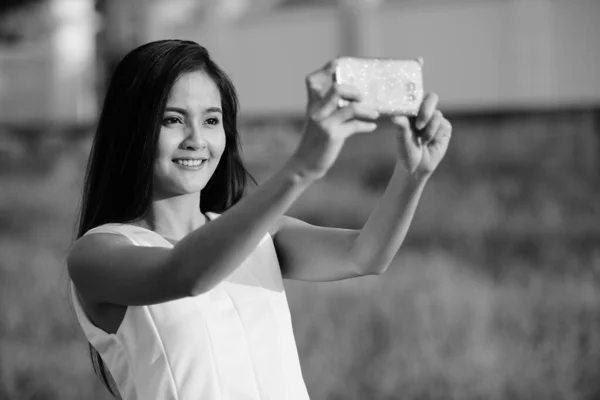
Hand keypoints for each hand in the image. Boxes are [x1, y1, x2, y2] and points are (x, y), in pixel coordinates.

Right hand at [289, 60, 379, 180]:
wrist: (304, 164)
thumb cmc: (315, 142)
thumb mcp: (319, 122)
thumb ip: (330, 109)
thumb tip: (353, 99)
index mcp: (312, 104)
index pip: (315, 79)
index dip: (329, 68)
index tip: (343, 64)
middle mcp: (317, 111)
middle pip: (337, 88)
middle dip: (354, 90)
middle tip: (363, 97)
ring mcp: (324, 123)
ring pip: (351, 108)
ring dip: (367, 110)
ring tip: (375, 113)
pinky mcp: (332, 136)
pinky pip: (355, 126)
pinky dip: (366, 126)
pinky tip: (372, 127)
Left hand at [392, 92, 451, 179]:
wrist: (416, 167)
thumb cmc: (406, 150)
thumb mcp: (401, 138)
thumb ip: (401, 125)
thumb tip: (394, 116)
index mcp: (412, 110)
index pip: (416, 95)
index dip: (416, 96)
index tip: (411, 105)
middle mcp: (425, 111)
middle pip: (432, 98)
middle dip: (426, 110)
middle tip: (419, 125)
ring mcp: (436, 119)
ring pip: (436, 115)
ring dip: (428, 131)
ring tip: (421, 141)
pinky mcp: (445, 127)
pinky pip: (443, 125)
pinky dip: (434, 135)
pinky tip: (430, 143)